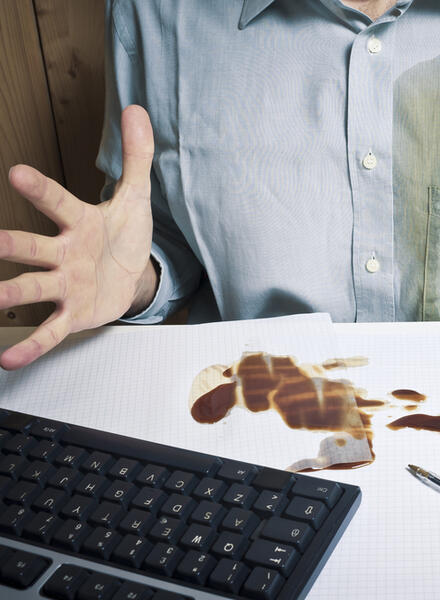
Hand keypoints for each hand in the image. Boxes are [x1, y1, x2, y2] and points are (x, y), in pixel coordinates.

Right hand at [0, 105, 155, 369]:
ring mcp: (64, 285)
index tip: (19, 172)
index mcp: (80, 222)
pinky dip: (32, 345)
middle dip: (10, 246)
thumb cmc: (125, 235)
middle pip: (32, 249)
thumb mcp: (137, 197)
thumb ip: (136, 156)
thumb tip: (137, 110)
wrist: (131, 277)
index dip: (41, 190)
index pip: (59, 203)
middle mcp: (64, 253)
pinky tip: (7, 360)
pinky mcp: (72, 313)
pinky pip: (49, 330)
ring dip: (9, 294)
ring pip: (32, 288)